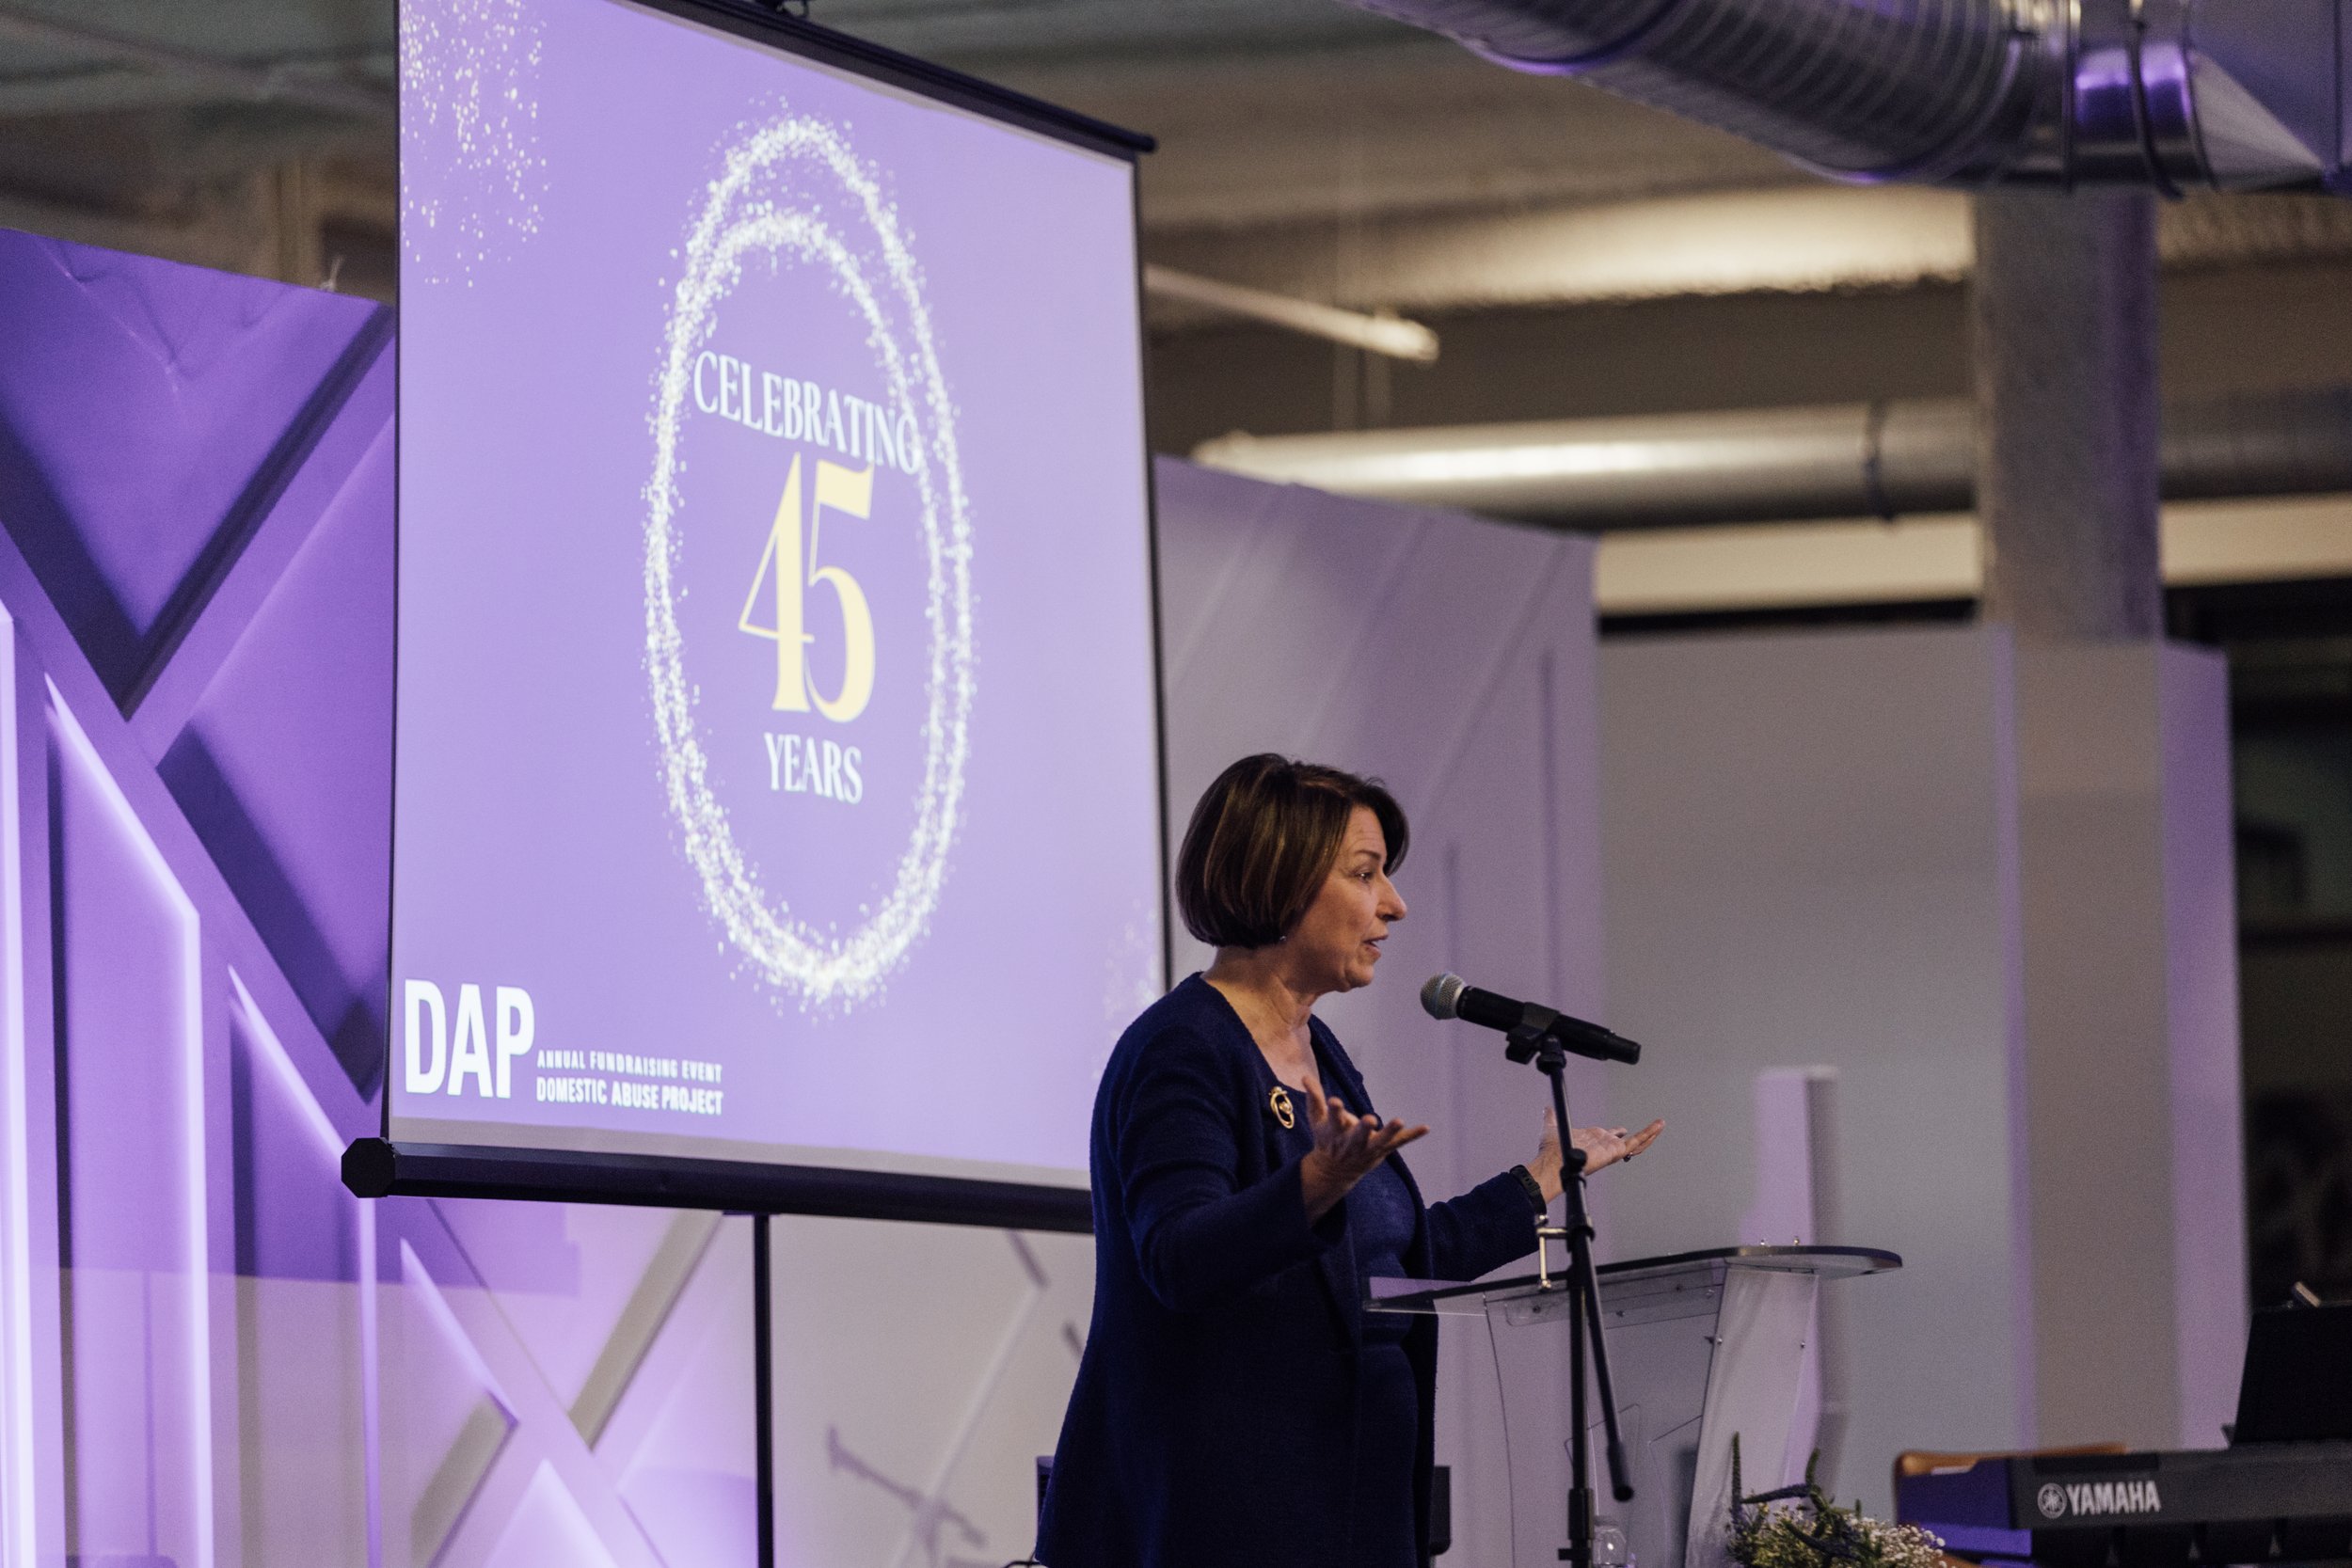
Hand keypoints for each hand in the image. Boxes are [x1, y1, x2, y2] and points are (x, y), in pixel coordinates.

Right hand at [1298, 1077, 1427, 1222]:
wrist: (1333, 1172)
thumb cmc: (1325, 1139)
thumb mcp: (1315, 1120)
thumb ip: (1314, 1098)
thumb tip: (1304, 1076)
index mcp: (1333, 1133)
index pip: (1333, 1120)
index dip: (1334, 1111)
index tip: (1334, 1101)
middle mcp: (1351, 1143)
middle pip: (1357, 1136)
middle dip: (1363, 1128)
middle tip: (1370, 1120)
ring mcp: (1368, 1148)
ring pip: (1380, 1141)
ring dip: (1390, 1131)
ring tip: (1400, 1120)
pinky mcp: (1382, 1150)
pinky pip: (1398, 1143)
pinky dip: (1412, 1136)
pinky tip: (1426, 1127)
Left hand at [1529, 1114, 1664, 1201]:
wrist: (1554, 1160)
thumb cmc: (1552, 1149)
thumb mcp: (1552, 1126)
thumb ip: (1551, 1117)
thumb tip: (1547, 1109)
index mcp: (1593, 1140)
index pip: (1609, 1136)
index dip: (1617, 1132)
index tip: (1622, 1129)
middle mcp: (1604, 1145)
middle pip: (1626, 1140)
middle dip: (1637, 1135)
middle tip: (1652, 1129)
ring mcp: (1612, 1148)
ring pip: (1636, 1142)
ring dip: (1649, 1133)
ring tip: (1660, 1125)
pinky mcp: (1617, 1150)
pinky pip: (1637, 1142)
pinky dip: (1649, 1133)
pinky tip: (1658, 1125)